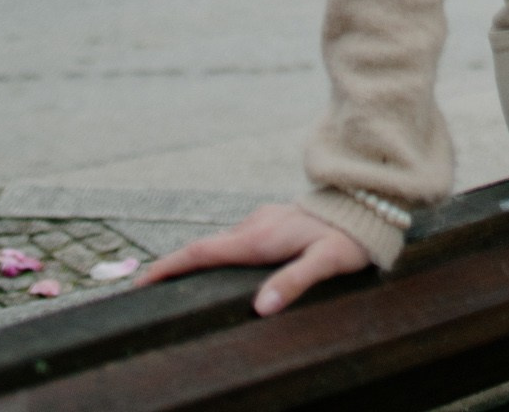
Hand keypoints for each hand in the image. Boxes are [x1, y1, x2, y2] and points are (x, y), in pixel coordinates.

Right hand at [140, 203, 371, 316]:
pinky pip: (237, 239)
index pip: (203, 252)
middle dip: (174, 266)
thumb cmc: (348, 236)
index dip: (170, 266)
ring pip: (221, 243)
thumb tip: (260, 308)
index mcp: (259, 238)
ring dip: (197, 259)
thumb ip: (294, 282)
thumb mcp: (326, 262)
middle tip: (147, 287)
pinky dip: (219, 253)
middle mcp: (255, 226)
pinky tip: (222, 267)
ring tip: (176, 281)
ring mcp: (263, 220)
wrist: (367, 201)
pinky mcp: (272, 220)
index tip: (142, 281)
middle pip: (205, 248)